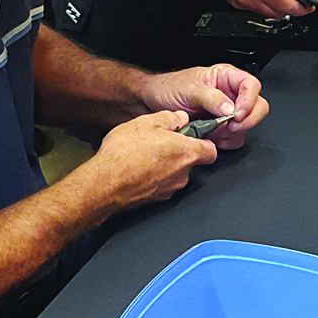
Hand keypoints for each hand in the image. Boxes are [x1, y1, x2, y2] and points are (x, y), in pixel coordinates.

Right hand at [89, 110, 216, 213]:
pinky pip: (161, 183)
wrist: (105, 182)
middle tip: (161, 140)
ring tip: (144, 153)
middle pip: (191, 161)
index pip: (211, 151)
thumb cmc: (125, 153)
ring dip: (165, 164)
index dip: (204, 142)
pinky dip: (154, 176)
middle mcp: (183, 174)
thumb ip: (170, 118)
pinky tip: (138, 166)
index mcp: (187, 153)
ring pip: (175, 173)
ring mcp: (170, 189)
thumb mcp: (147, 122)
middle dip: (179, 151)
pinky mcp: (156, 199)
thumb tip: (179, 118)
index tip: (193, 135)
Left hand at [141, 64, 268, 150]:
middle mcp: (230, 94)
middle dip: (246, 119)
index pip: (252, 86)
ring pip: (247, 125)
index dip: (249, 101)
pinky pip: (234, 138)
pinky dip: (226, 142)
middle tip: (230, 126)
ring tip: (215, 131)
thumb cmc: (168, 89)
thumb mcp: (189, 89)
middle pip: (257, 106)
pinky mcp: (221, 129)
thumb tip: (229, 108)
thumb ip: (211, 98)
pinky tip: (213, 138)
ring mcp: (227, 113)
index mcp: (226, 77)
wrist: (151, 102)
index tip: (237, 114)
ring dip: (234, 132)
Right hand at [201, 0, 314, 19]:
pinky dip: (263, 1)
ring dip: (276, 3)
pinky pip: (254, 7)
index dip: (303, 7)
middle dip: (291, 5)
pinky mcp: (233, 1)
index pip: (289, 6)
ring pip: (266, 12)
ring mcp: (239, 1)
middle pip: (279, 13)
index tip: (310, 4)